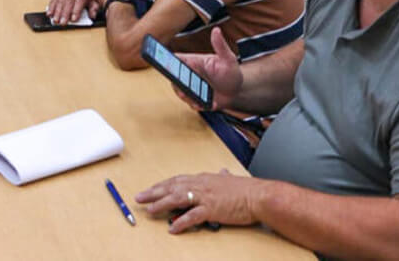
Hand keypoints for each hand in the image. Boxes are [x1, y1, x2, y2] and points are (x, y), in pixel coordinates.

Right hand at [47, 0, 102, 24]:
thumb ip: (94, 7)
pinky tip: (50, 13)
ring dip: (57, 11)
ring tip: (55, 20)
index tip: (73, 19)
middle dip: (65, 13)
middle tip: (62, 23)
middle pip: (68, 0)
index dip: (76, 10)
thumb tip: (92, 16)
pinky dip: (51, 6)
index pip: (80, 0)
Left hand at [135, 170, 258, 232]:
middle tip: (139, 198)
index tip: (151, 189)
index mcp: (203, 178)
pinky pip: (192, 216)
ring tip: (149, 211)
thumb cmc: (246, 189)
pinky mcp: (211, 210)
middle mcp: (201, 185)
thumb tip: (223, 171)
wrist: (259, 196)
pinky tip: (172, 228)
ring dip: (161, 204)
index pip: (177, 180)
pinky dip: (181, 222)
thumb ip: (223, 176)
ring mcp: (205, 197)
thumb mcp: (231, 179)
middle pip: (172, 187)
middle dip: (154, 192)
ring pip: (177, 199)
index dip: (162, 185)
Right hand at [174, 28, 243, 111]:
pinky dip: (198, 105)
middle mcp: (189, 75)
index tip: (167, 64)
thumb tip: (216, 30)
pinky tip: (208, 104)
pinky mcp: (196, 100)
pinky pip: (192, 103)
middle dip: (177, 83)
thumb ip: (220, 46)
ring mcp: (191, 88)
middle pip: (174, 78)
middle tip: (183, 88)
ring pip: (181, 92)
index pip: (175, 59)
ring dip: (187, 96)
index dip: (167, 60)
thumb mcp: (228, 59)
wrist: (238, 91)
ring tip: (197, 99)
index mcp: (193, 62)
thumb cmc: (231, 72)